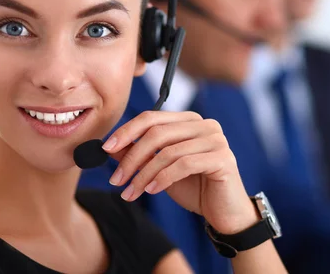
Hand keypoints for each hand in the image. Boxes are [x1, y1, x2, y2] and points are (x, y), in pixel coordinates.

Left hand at [102, 111, 259, 234]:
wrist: (224, 213)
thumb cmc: (194, 188)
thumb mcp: (160, 170)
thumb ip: (140, 155)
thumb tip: (110, 147)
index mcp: (189, 121)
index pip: (152, 118)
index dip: (126, 131)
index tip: (105, 148)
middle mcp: (205, 125)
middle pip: (157, 133)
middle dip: (131, 157)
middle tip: (116, 179)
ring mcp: (216, 139)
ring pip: (167, 152)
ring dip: (143, 174)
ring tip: (131, 192)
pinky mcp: (223, 158)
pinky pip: (183, 165)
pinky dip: (162, 179)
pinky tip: (152, 191)